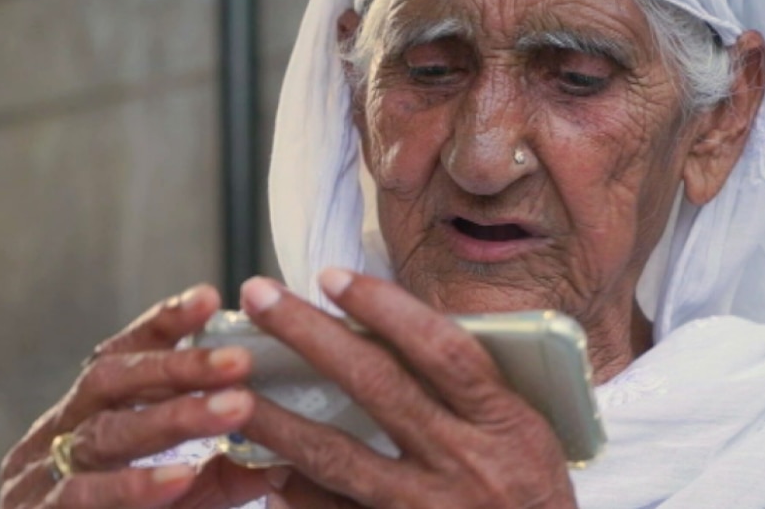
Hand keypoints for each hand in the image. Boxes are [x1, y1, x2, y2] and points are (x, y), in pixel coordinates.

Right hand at [0, 285, 277, 508]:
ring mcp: (42, 474)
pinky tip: (180, 477)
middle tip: (241, 359)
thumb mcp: (184, 493)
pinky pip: (82, 495)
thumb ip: (226, 469)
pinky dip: (133, 485)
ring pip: (105, 433)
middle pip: (113, 379)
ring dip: (173, 417)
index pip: (126, 353)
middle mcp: (63, 432)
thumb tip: (289, 448)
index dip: (165, 324)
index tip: (211, 298)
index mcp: (93, 411)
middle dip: (179, 366)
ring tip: (235, 407)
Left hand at [239, 270, 576, 508]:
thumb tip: (394, 336)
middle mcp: (463, 461)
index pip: (441, 350)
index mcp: (504, 422)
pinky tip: (264, 472)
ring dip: (278, 419)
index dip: (385, 308)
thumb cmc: (534, 496)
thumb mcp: (527, 431)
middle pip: (377, 386)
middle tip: (260, 297)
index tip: (332, 277)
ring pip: (339, 457)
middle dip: (311, 335)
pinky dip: (297, 496)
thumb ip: (474, 387)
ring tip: (230, 387)